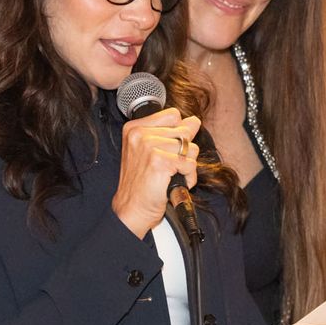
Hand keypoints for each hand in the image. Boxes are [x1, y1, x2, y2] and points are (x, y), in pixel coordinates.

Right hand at [111, 108, 200, 237]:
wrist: (131, 209)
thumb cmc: (141, 184)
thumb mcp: (150, 151)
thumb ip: (170, 133)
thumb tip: (194, 121)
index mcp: (135, 128)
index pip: (173, 115)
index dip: (178, 133)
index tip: (168, 150)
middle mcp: (140, 134)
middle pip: (184, 131)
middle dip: (183, 152)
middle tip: (168, 167)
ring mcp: (149, 147)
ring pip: (190, 148)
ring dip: (187, 166)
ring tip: (170, 176)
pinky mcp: (160, 162)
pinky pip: (191, 164)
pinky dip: (188, 177)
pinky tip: (173, 183)